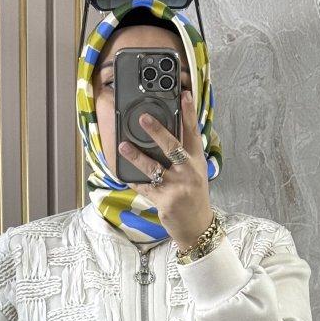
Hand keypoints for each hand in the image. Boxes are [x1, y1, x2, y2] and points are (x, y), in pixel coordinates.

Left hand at [118, 90, 213, 250]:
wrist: (196, 225)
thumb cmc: (194, 195)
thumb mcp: (195, 171)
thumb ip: (184, 153)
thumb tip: (164, 133)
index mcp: (196, 161)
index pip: (193, 132)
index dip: (189, 113)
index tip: (185, 95)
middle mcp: (188, 172)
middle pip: (172, 146)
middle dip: (157, 131)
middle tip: (143, 118)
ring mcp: (176, 187)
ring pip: (153, 168)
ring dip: (136, 156)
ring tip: (123, 146)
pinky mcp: (164, 201)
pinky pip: (144, 187)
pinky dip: (133, 180)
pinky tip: (122, 172)